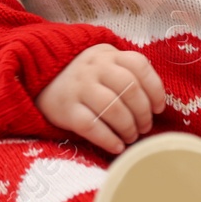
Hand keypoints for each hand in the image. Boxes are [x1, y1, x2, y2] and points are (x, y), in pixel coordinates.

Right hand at [35, 44, 166, 154]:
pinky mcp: (66, 110)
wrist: (42, 77)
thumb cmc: (86, 74)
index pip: (139, 65)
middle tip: (145, 127)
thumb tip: (156, 101)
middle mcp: (95, 68)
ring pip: (113, 108)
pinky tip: (117, 146)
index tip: (158, 108)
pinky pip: (91, 126)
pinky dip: (108, 139)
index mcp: (109, 55)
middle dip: (143, 113)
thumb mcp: (106, 62)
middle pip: (129, 89)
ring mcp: (79, 88)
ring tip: (132, 136)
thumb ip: (129, 72)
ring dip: (128, 127)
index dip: (155, 89)